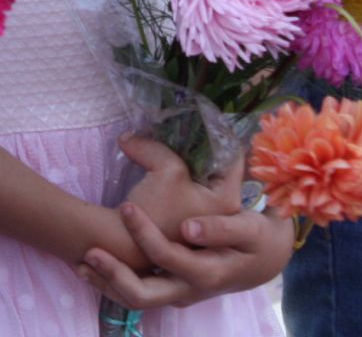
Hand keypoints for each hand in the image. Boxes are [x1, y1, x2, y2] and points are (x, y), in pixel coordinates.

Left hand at [78, 203, 292, 310]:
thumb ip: (221, 228)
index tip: (126, 206)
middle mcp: (188, 290)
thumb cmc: (256, 239)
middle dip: (112, 276)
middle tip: (88, 251)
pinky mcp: (170, 290)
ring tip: (79, 263)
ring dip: (106, 284)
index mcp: (206, 273)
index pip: (166, 256)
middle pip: (143, 295)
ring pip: (135, 300)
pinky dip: (112, 284)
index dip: (144, 233)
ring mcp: (177, 294)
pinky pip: (136, 294)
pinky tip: (91, 268)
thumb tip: (188, 228)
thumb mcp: (248, 230)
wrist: (265, 261)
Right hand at [118, 135, 243, 242]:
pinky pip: (188, 190)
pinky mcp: (187, 222)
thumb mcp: (165, 170)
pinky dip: (178, 175)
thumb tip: (129, 136)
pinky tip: (164, 163)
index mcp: (227, 201)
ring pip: (201, 179)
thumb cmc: (155, 208)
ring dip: (186, 161)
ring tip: (173, 142)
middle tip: (187, 127)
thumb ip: (156, 147)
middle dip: (201, 147)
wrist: (127, 243)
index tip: (206, 117)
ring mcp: (205, 220)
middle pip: (217, 168)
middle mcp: (222, 212)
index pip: (233, 158)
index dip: (220, 135)